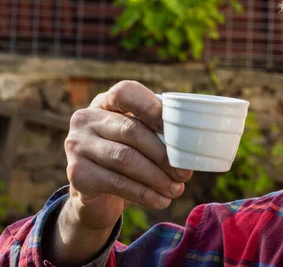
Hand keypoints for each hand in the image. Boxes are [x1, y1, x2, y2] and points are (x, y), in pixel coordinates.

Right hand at [64, 81, 192, 230]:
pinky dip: (144, 193)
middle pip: (131, 130)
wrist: (97, 198)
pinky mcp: (76, 174)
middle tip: (185, 172)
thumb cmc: (128, 159)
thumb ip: (159, 131)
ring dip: (156, 177)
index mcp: (105, 102)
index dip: (153, 107)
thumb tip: (195, 139)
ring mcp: (76, 145)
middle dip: (163, 153)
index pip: (126, 92)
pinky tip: (161, 201)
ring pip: (125, 158)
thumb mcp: (141, 139)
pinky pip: (116, 182)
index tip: (180, 128)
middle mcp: (85, 118)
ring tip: (177, 189)